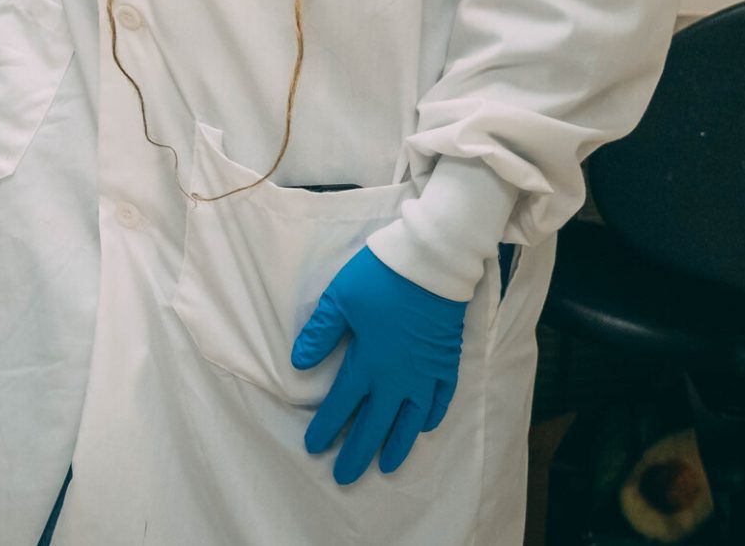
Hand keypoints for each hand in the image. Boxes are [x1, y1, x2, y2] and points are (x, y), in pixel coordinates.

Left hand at [291, 246, 466, 483]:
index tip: (314, 447)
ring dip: (396, 445)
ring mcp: (425, 374)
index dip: (327, 427)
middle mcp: (397, 378)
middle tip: (345, 477)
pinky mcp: (446, 364)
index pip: (342, 404)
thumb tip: (298, 364)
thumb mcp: (339, 300)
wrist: (431, 267)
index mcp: (368, 363)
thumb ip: (320, 334)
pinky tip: (423, 428)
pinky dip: (430, 418)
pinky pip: (440, 400)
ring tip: (386, 467)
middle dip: (357, 451)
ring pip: (410, 421)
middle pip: (375, 424)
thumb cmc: (380, 279)